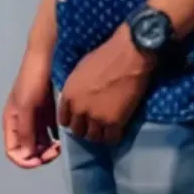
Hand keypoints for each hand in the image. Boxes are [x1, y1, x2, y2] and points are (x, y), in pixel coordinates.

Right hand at [2, 51, 60, 168]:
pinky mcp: (46, 111)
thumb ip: (25, 130)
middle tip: (55, 150)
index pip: (13, 151)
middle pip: (27, 149)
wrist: (46, 57)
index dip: (25, 160)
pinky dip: (54, 137)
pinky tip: (63, 135)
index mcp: (11, 122)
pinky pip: (48, 131)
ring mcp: (34, 117)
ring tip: (60, 144)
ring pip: (38, 142)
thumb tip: (28, 155)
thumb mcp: (26, 106)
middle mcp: (21, 122)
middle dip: (39, 155)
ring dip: (48, 148)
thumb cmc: (33, 80)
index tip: (41, 159)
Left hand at [57, 24, 155, 144]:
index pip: (64, 120)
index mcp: (69, 94)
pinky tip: (118, 127)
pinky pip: (111, 139)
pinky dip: (114, 136)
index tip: (81, 118)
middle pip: (78, 131)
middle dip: (86, 128)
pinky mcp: (114, 122)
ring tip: (107, 126)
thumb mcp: (81, 69)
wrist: (129, 54)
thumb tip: (78, 99)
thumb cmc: (106, 55)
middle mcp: (79, 109)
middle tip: (96, 122)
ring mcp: (96, 117)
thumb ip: (76, 88)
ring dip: (100, 133)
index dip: (73, 120)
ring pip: (94, 138)